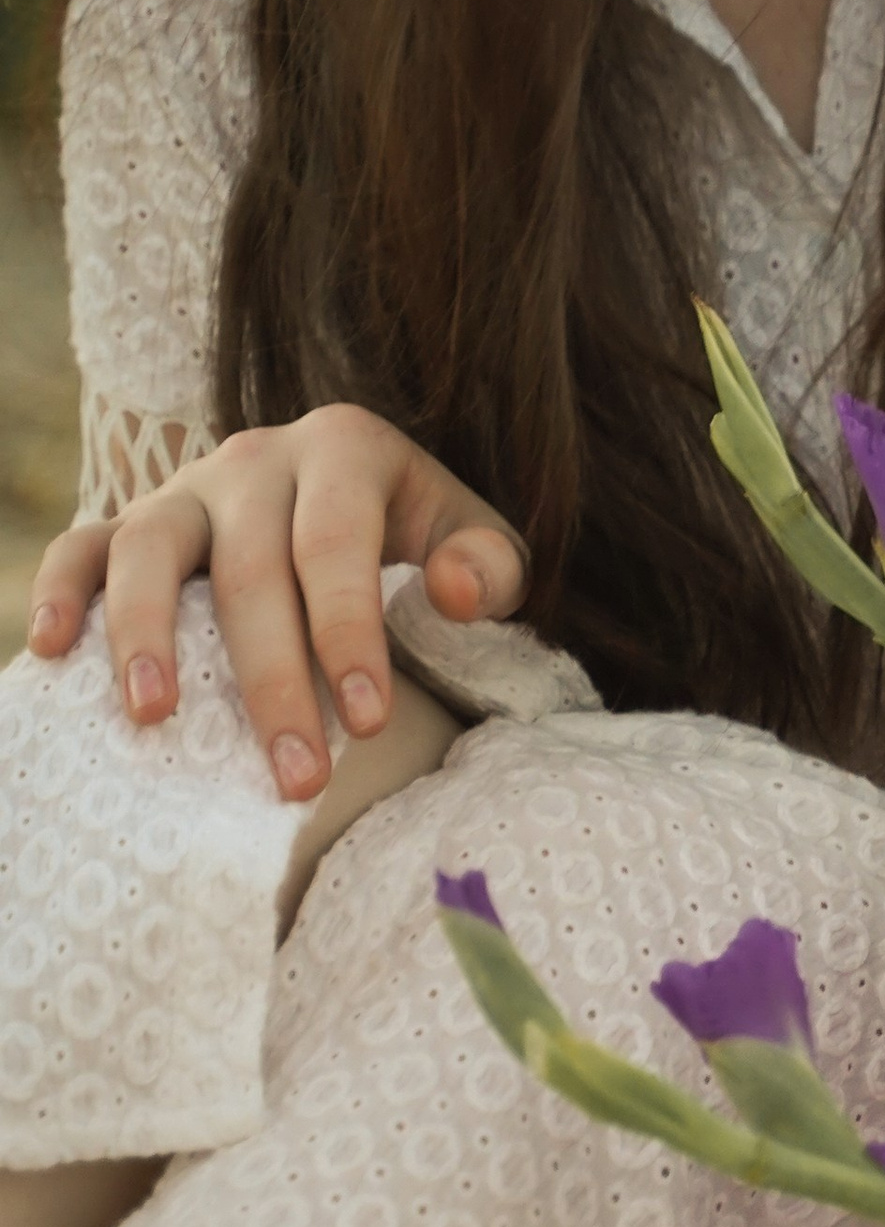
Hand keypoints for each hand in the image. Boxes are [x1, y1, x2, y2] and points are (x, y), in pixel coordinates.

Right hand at [24, 409, 525, 801]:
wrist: (354, 493)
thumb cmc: (422, 537)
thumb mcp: (478, 540)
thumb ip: (491, 566)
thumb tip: (454, 591)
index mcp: (345, 448)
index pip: (336, 545)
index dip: (348, 633)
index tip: (366, 724)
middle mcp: (257, 457)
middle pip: (250, 569)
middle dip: (272, 680)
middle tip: (296, 778)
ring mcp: (185, 488)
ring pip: (150, 547)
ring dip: (147, 633)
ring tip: (155, 717)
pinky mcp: (130, 520)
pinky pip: (81, 545)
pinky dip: (58, 591)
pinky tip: (50, 651)